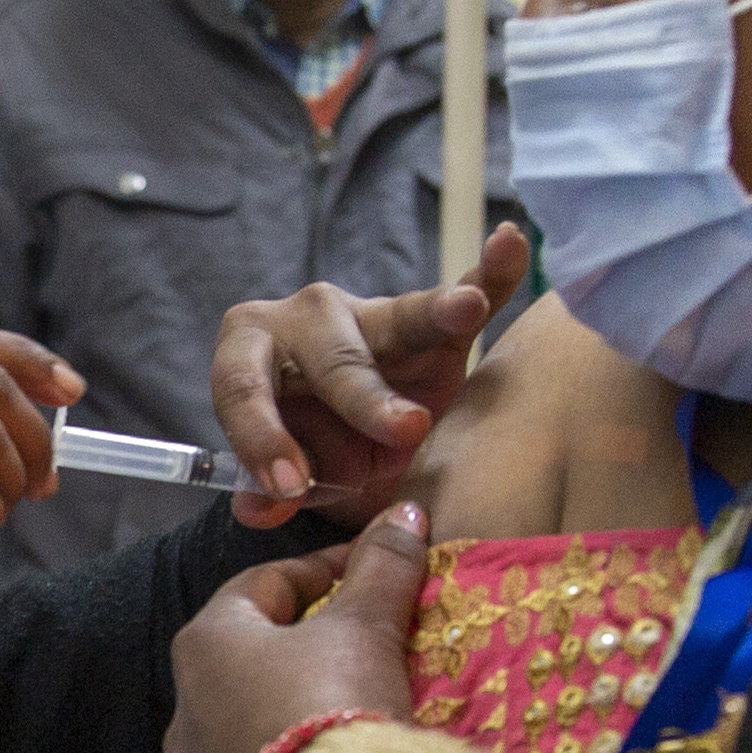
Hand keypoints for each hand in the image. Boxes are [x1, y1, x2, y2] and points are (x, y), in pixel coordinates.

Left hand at [154, 505, 427, 752]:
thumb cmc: (334, 707)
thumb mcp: (367, 629)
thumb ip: (381, 569)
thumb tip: (402, 511)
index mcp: (208, 645)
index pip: (262, 588)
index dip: (321, 572)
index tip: (371, 572)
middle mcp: (182, 716)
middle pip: (236, 670)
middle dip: (288, 661)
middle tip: (358, 661)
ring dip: (256, 743)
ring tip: (321, 748)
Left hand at [210, 223, 532, 522]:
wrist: (349, 437)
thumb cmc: (304, 447)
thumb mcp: (281, 475)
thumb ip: (264, 488)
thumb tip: (260, 507)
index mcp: (247, 349)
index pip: (242, 386)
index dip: (263, 436)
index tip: (290, 484)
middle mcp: (306, 317)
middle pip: (334, 358)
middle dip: (365, 399)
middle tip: (405, 433)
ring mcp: (372, 314)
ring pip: (405, 317)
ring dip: (439, 312)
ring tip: (466, 308)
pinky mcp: (432, 323)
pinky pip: (465, 293)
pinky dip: (491, 273)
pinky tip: (509, 244)